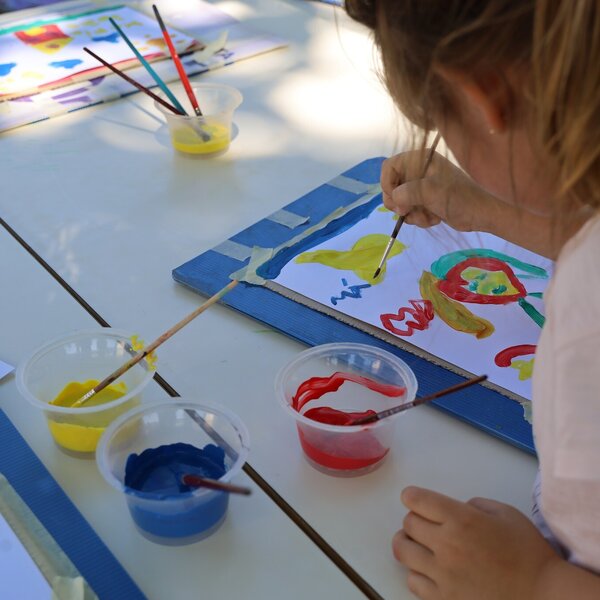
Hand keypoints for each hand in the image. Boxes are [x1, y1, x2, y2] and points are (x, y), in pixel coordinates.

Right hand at [381, 151, 501, 232]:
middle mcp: (418, 171)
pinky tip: (434, 219)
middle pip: (391, 187)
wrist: (480, 214)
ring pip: (400, 202)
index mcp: (420, 159)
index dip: (387, 183)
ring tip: (428, 217)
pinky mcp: (424, 201)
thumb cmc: (459, 197)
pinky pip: (409, 211)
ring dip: (411, 214)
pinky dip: (418, 218)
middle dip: (399, 203)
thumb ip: (407, 192)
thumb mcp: (431, 192)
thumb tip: (394, 199)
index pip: (389, 167)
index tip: (395, 199)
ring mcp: (421, 187)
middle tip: (407, 211)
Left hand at [393, 486, 557, 599]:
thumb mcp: (505, 513)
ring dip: (408, 544)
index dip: (412, 496)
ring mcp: (442, 575)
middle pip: (407, 524)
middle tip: (426, 524)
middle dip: (414, 520)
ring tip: (420, 546)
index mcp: (461, 519)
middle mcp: (446, 545)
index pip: (415, 500)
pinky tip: (432, 572)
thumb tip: (453, 510)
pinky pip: (413, 581)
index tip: (414, 499)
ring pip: (402, 551)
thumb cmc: (527, 552)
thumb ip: (474, 505)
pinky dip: (417, 573)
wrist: (543, 596)